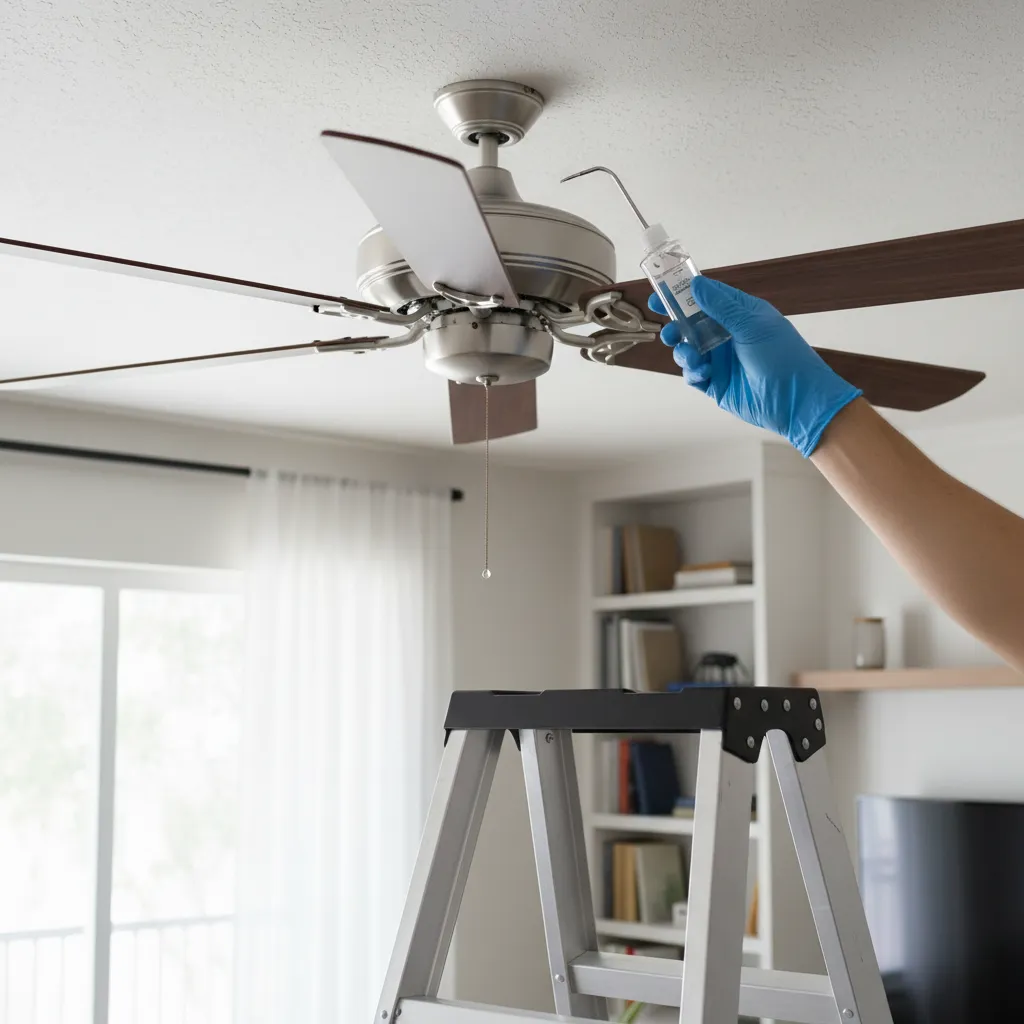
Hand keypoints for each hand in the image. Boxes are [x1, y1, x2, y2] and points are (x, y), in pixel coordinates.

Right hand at [649, 277, 862, 456]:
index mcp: (741, 315)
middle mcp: (729, 335)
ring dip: (683, 351)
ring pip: (689, 350)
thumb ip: (722, 306)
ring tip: (690, 355)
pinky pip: (694, 375)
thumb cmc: (784, 358)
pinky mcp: (717, 384)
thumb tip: (696, 285)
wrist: (797, 402)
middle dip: (676, 325)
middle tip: (668, 328)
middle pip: (692, 324)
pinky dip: (692, 372)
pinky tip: (702, 373)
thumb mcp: (753, 326)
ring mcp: (722, 360)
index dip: (684, 293)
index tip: (661, 291)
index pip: (708, 297)